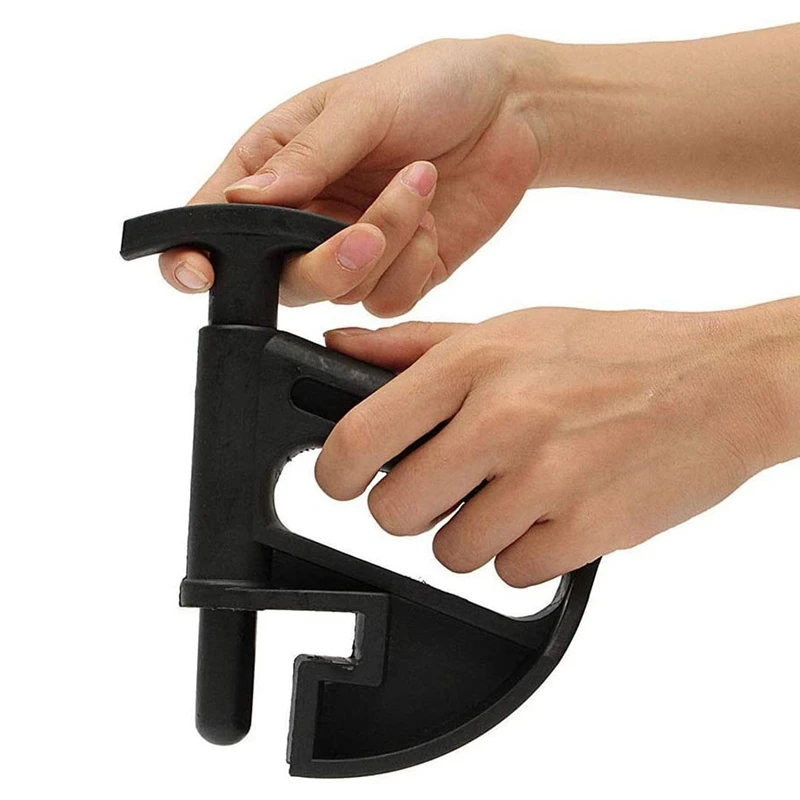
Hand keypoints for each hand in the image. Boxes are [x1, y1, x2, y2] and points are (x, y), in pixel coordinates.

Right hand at [159, 36, 542, 315]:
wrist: (508, 110)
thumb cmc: (427, 85)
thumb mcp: (360, 105)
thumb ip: (305, 158)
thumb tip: (239, 200)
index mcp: (273, 168)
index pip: (211, 223)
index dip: (190, 257)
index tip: (200, 272)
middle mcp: (305, 218)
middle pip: (284, 280)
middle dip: (328, 263)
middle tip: (369, 230)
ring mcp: (351, 251)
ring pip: (343, 291)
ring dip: (388, 245)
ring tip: (419, 183)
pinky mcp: (397, 273)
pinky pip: (389, 300)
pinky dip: (415, 264)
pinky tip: (434, 221)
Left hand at [316, 303, 798, 584]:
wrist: (724, 381)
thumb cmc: (617, 350)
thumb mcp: (511, 328)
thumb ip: (416, 347)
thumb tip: (339, 349)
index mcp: (472, 364)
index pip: (358, 440)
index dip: (336, 473)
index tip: (345, 481)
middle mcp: (503, 420)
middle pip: (394, 513)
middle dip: (412, 509)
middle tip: (448, 487)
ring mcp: (547, 480)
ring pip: (452, 554)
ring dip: (474, 535)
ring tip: (516, 494)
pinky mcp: (588, 530)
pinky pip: (513, 575)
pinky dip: (524, 555)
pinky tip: (553, 513)